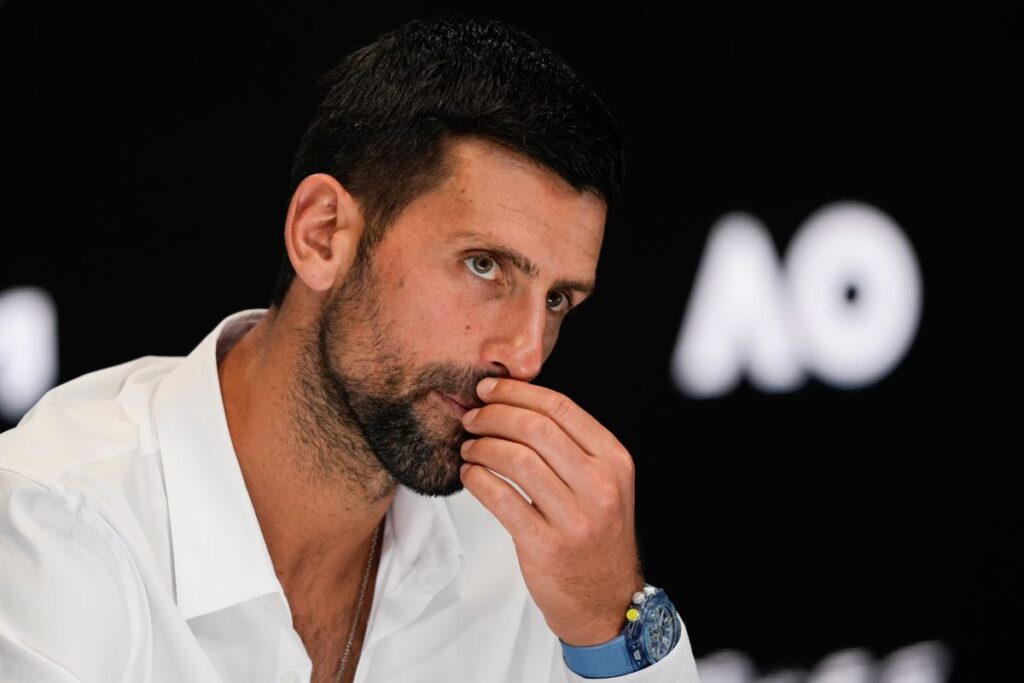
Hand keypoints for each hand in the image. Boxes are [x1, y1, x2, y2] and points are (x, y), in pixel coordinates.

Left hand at [459, 377, 643, 645]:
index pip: (560, 407)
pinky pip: (501, 498)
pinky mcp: (545, 545)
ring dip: (482, 446)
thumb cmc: (595, 535)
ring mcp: (574, 518)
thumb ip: (571, 446)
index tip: (490, 390)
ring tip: (469, 448)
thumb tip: (515, 404)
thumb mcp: (603, 484)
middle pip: (535, 428)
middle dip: (494, 415)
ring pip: (516, 459)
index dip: (517, 393)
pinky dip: (477, 479)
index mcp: (614, 461)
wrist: (605, 600)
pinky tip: (470, 475)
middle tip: (472, 417)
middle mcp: (599, 486)